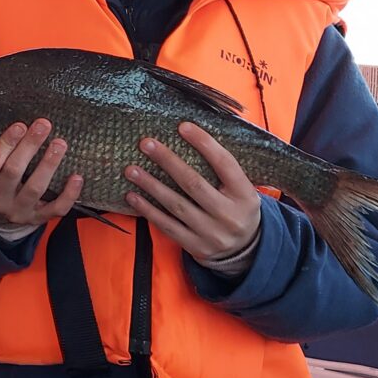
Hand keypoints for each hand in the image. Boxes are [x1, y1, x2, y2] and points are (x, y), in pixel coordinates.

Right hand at [0, 119, 82, 227]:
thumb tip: (18, 126)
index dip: (6, 144)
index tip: (20, 126)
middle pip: (14, 171)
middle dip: (29, 146)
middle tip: (43, 126)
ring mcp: (19, 211)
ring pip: (36, 188)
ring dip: (48, 164)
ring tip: (59, 144)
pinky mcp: (37, 218)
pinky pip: (56, 208)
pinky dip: (68, 194)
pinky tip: (76, 177)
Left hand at [124, 122, 263, 262]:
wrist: (245, 251)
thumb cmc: (237, 208)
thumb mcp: (242, 190)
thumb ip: (225, 170)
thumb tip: (194, 134)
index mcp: (245, 195)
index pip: (225, 164)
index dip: (205, 144)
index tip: (183, 126)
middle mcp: (230, 215)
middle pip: (194, 184)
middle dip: (168, 161)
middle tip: (145, 144)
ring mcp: (212, 233)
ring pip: (176, 205)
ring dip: (151, 185)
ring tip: (131, 170)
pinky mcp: (195, 246)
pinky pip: (167, 225)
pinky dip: (148, 210)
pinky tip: (132, 196)